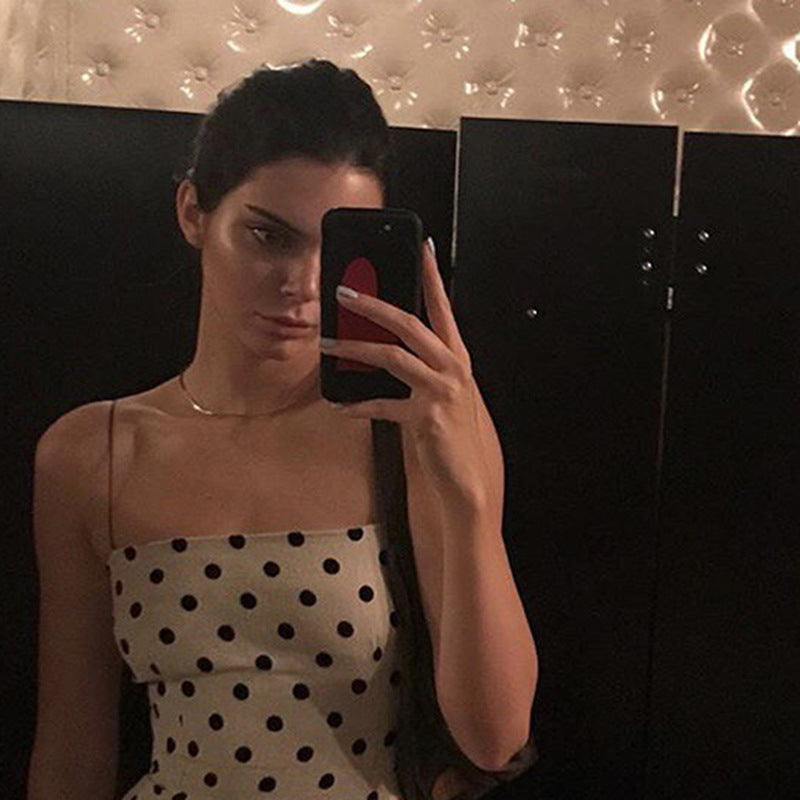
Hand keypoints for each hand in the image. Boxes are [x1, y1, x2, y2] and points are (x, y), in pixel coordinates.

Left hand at [320, 238, 502, 513]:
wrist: (470, 479)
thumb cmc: (455, 433)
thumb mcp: (444, 392)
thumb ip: (425, 367)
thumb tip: (391, 343)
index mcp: (457, 357)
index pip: (444, 307)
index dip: (432, 276)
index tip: (423, 246)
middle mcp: (452, 368)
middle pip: (410, 324)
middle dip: (374, 305)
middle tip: (344, 293)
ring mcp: (440, 391)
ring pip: (392, 356)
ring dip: (355, 348)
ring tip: (327, 344)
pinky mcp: (425, 418)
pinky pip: (383, 406)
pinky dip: (359, 405)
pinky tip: (340, 405)